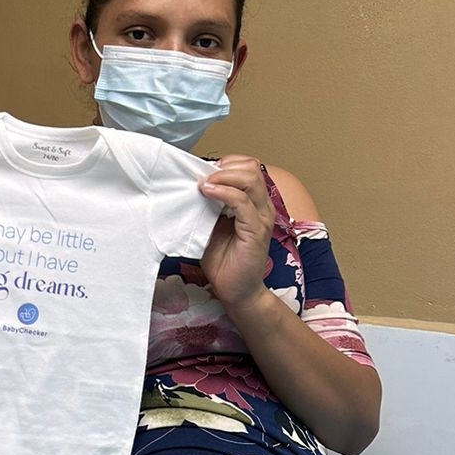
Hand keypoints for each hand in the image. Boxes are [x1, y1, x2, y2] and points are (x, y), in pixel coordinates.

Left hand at [198, 155, 274, 313]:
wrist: (235, 292)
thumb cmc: (223, 262)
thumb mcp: (212, 226)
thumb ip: (208, 206)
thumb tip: (193, 187)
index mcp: (254, 203)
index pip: (248, 168)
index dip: (227, 163)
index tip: (204, 170)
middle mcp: (262, 207)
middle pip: (252, 167)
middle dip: (226, 165)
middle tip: (203, 175)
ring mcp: (261, 218)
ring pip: (250, 179)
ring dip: (223, 176)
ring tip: (203, 183)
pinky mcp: (256, 231)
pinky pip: (242, 202)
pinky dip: (223, 192)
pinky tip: (207, 193)